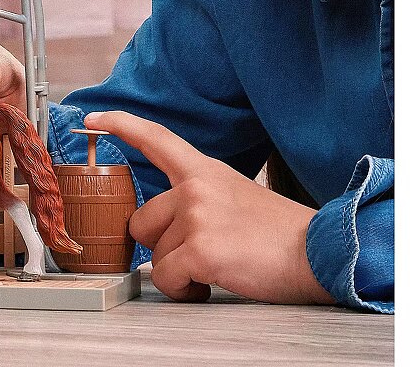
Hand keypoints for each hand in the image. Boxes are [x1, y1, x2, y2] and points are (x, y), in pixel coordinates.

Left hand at [85, 111, 332, 305]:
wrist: (318, 252)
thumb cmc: (280, 233)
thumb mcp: (234, 194)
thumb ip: (197, 198)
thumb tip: (166, 224)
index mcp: (204, 169)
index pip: (154, 138)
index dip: (119, 125)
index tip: (91, 119)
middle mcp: (194, 186)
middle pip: (141, 221)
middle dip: (162, 246)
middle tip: (199, 255)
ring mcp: (195, 215)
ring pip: (153, 255)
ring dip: (177, 271)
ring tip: (214, 268)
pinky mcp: (199, 248)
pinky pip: (165, 278)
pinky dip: (183, 290)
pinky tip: (209, 283)